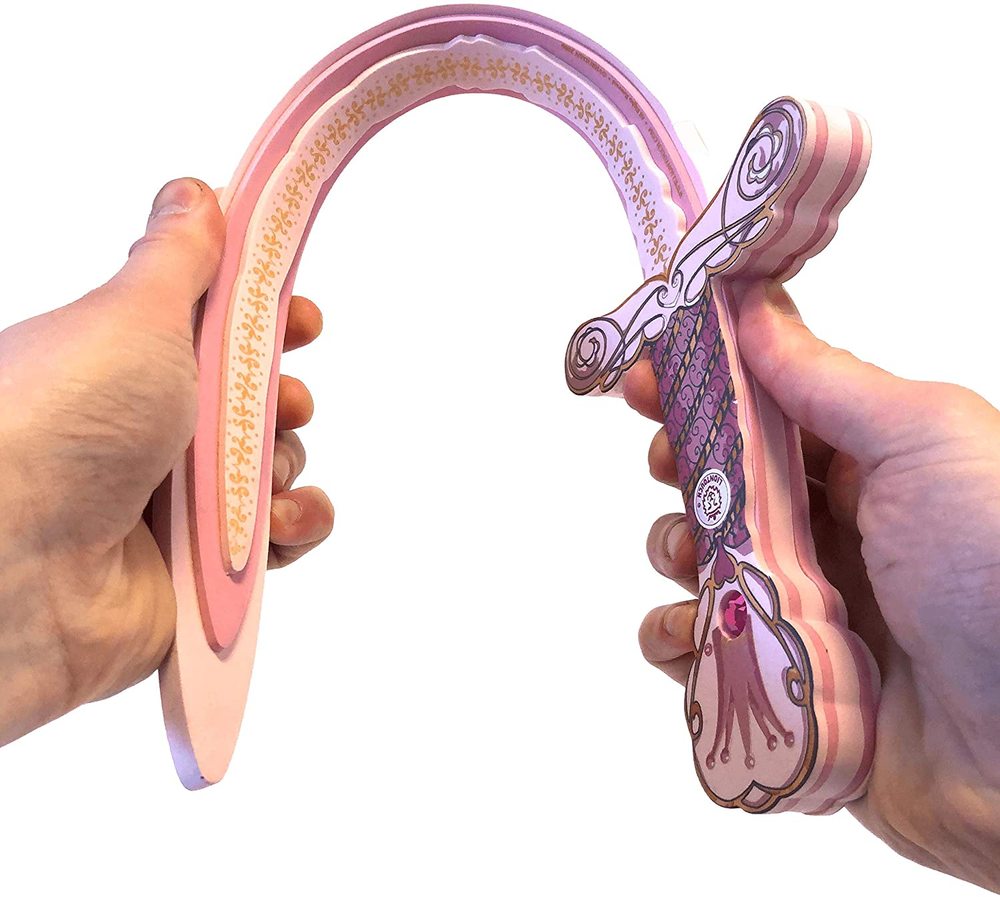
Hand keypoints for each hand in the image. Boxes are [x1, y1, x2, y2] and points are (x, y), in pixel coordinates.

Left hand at [0, 178, 333, 745]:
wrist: (21, 567)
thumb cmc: (63, 422)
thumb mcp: (132, 314)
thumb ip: (178, 256)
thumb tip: (194, 193)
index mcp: (128, 365)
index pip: (217, 334)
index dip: (267, 322)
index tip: (298, 317)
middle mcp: (151, 432)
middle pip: (255, 402)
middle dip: (283, 398)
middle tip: (279, 401)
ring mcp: (178, 503)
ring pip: (274, 469)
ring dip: (285, 466)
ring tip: (255, 478)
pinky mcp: (206, 567)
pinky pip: (281, 536)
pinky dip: (293, 525)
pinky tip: (273, 524)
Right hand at [625, 281, 999, 891]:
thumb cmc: (998, 571)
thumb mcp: (927, 441)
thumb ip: (828, 378)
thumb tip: (752, 309)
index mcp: (867, 469)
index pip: (763, 412)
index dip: (701, 388)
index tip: (646, 375)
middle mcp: (829, 534)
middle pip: (719, 485)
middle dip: (679, 467)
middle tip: (670, 464)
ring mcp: (800, 610)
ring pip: (697, 565)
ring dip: (671, 553)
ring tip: (693, 563)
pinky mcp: (778, 686)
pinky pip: (698, 654)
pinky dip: (676, 641)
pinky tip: (691, 636)